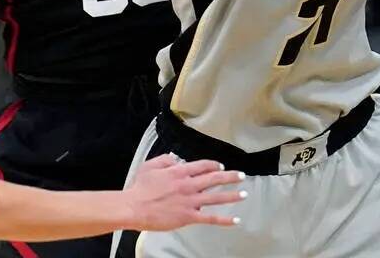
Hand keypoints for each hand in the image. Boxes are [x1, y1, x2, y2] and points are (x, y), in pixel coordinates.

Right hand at [122, 154, 245, 230]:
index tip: (220, 166)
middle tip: (241, 175)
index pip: (203, 165)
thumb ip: (166, 160)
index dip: (213, 165)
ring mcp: (190, 201)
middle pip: (215, 178)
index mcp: (180, 171)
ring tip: (245, 193)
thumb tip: (177, 160)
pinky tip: (235, 220)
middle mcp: (189, 184)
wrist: (134, 207)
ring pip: (217, 197)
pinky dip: (224, 219)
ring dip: (232, 194)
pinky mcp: (189, 216)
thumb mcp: (150, 165)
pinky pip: (210, 217)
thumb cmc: (140, 188)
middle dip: (230, 176)